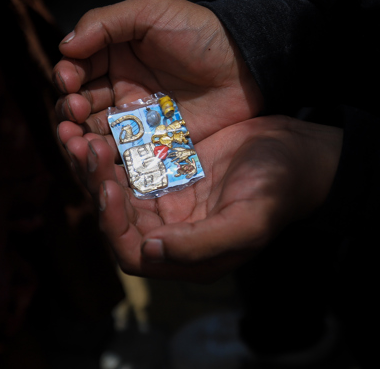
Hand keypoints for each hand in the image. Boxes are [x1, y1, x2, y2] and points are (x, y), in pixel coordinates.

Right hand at [54, 0, 263, 144]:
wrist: (243, 65)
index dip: (66, 75)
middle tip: (76, 109)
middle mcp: (119, 88)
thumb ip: (106, 22)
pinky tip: (98, 154)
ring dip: (79, 135)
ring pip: (94, 130)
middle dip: (69, 107)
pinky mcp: (151, 143)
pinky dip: (104, 156)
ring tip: (76, 138)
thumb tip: (64, 46)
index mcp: (113, 55)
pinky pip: (120, 153)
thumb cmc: (198, 32)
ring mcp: (134, 118)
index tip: (68, 79)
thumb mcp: (150, 11)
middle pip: (79, 102)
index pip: (76, 68)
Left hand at [63, 115, 342, 281]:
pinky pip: (129, 163)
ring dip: (96, 166)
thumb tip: (150, 251)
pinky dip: (113, 148)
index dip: (114, 225)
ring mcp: (168, 198)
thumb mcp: (248, 220)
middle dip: (96, 186)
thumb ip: (202, 244)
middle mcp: (171, 231)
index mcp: (187, 254)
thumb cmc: (280, 189)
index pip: (133, 253)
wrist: (299, 151)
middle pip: (117, 218)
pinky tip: (101, 125)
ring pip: (117, 188)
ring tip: (81, 135)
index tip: (111, 186)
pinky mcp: (167, 169)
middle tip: (85, 147)